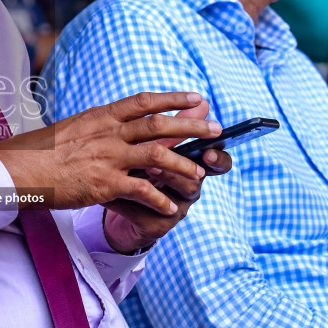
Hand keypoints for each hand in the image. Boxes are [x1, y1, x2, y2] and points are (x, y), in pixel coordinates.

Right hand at [0, 91, 218, 212]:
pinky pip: (143, 191)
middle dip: (192, 126)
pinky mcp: (104, 184)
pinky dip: (160, 199)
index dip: (173, 98)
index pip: (144, 101)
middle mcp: (108, 133)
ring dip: (184, 165)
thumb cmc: (39, 151)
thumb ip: (98, 128)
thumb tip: (115, 126)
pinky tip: (170, 207)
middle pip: (160, 125)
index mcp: (101, 116)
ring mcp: (108, 158)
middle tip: (215, 129)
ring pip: (159, 157)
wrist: (18, 169)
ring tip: (199, 175)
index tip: (196, 97)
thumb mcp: (72, 130)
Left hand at [103, 117, 232, 252]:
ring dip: (159, 180)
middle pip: (196, 179)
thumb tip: (201, 101)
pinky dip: (125, 200)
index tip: (210, 149)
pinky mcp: (154, 226)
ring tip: (143, 169)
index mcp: (191, 167)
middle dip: (183, 166)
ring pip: (172, 198)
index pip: (218, 163)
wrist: (119, 204)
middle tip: (164, 158)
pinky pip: (143, 213)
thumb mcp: (155, 144)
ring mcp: (174, 210)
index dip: (219, 157)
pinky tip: (108, 192)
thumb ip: (175, 125)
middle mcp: (187, 189)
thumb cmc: (139, 167)